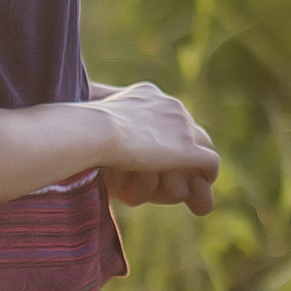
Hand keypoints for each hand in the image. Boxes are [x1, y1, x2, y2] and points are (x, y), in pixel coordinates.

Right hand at [86, 81, 218, 214]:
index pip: (169, 116)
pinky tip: (199, 196)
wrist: (93, 131)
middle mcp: (171, 106)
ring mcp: (182, 128)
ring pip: (202, 148)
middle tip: (180, 176)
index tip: (160, 158)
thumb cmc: (81, 125)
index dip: (168, 139)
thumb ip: (103, 118)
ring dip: (193, 170)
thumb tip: (90, 104)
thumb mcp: (93, 116)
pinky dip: (207, 178)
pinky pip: (210, 164)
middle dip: (186, 154)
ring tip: (185, 190)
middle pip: (190, 131)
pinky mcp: (188, 150)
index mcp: (148, 95)